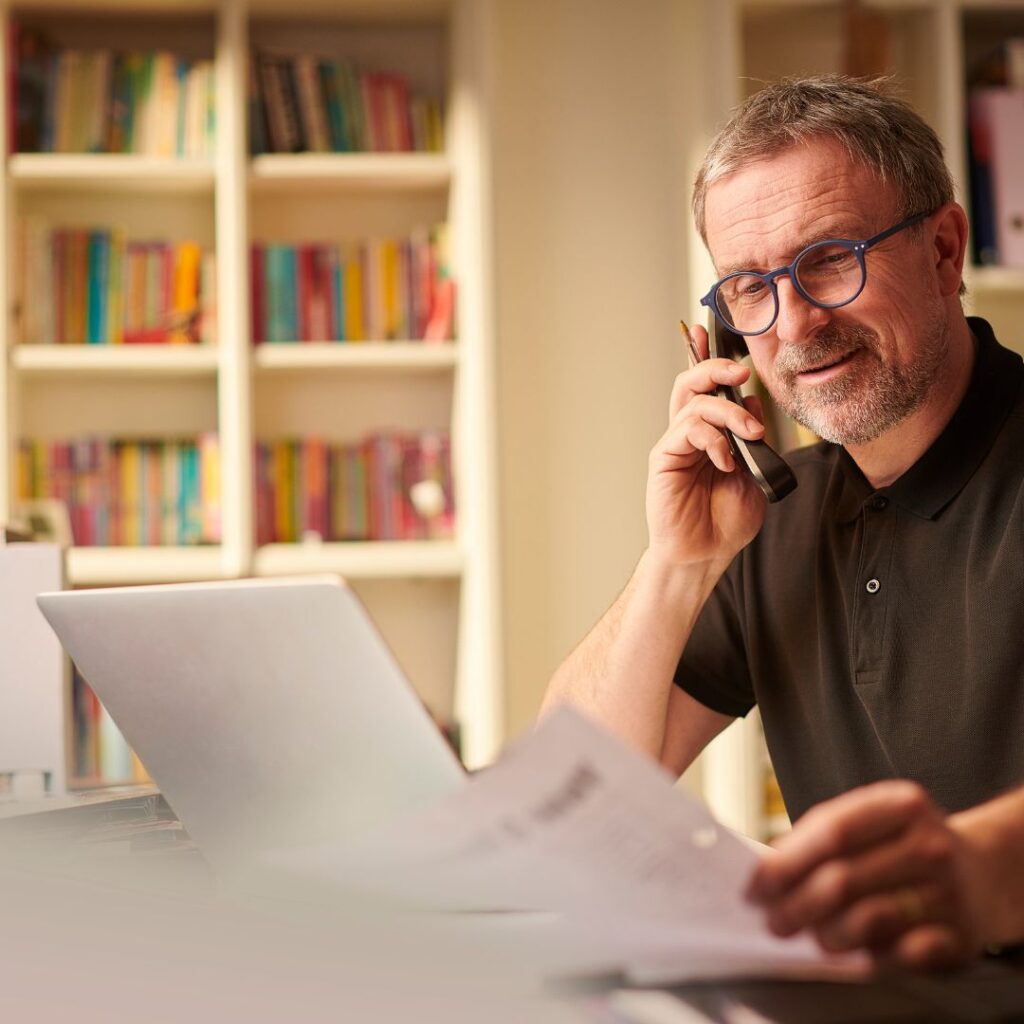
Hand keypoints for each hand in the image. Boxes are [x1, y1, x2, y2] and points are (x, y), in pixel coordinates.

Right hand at [645, 322, 766, 568]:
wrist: (704, 554)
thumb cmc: (725, 521)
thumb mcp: (754, 473)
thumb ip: (752, 439)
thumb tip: (753, 404)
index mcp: (709, 435)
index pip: (706, 388)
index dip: (706, 358)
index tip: (711, 332)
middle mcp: (689, 434)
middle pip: (691, 383)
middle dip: (715, 367)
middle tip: (741, 371)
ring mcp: (675, 445)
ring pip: (694, 402)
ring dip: (729, 412)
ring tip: (750, 435)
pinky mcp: (665, 458)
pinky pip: (688, 430)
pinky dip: (714, 440)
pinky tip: (727, 463)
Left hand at [745, 781, 988, 969]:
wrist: (984, 872)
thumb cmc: (906, 845)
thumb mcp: (874, 820)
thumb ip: (824, 837)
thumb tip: (769, 876)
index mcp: (901, 805)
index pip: (831, 832)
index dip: (784, 863)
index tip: (755, 887)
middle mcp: (929, 845)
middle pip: (842, 879)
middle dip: (795, 906)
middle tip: (773, 922)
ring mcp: (948, 891)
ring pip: (868, 919)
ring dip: (827, 935)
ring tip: (811, 937)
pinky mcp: (960, 935)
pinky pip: (904, 954)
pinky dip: (872, 958)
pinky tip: (854, 956)